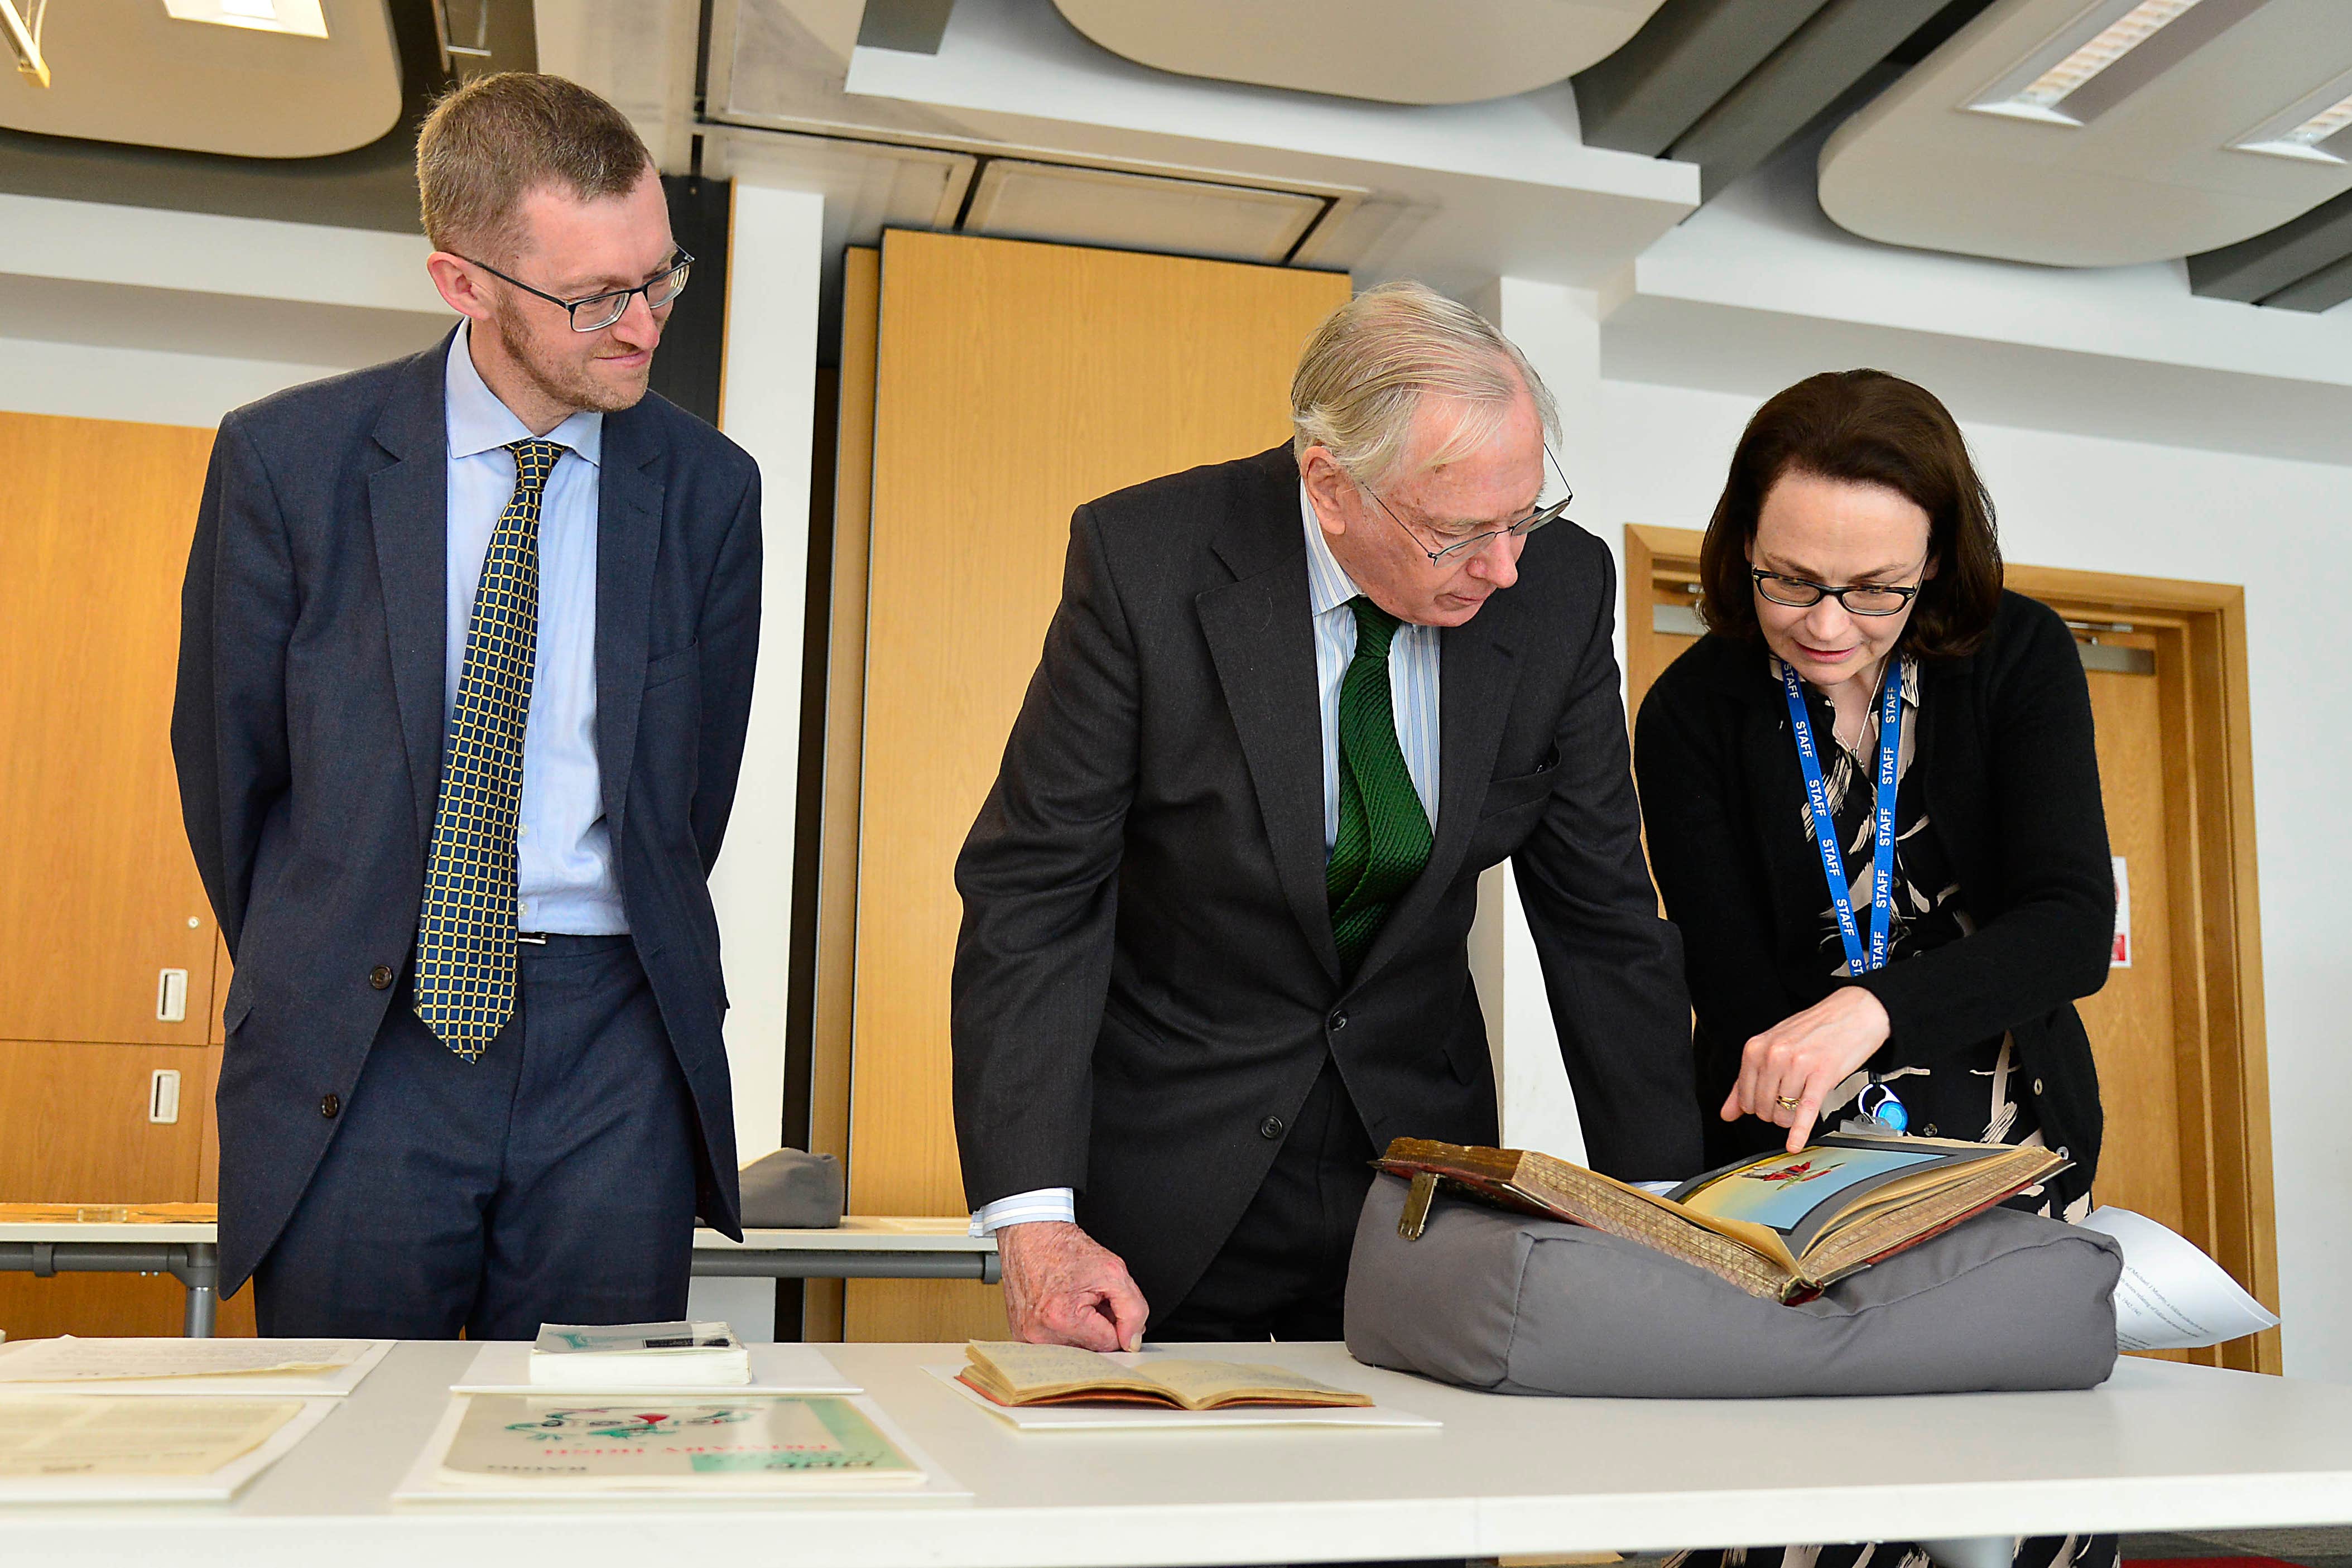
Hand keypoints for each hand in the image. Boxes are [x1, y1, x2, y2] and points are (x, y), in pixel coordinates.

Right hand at [996, 1221, 1150, 1351]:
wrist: (1031, 1235)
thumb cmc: (1065, 1249)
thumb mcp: (1114, 1271)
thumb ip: (1134, 1310)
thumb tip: (1132, 1342)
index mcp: (1062, 1318)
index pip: (1110, 1343)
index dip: (1115, 1320)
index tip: (1103, 1300)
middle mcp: (1040, 1334)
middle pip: (1090, 1350)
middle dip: (1096, 1326)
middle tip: (1087, 1298)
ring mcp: (1026, 1337)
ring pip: (1074, 1349)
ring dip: (1079, 1329)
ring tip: (1071, 1300)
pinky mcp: (1020, 1336)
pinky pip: (1055, 1344)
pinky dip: (1062, 1330)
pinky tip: (1058, 1307)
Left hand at [1721, 986, 1892, 1151]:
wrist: (1853, 1013)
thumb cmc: (1814, 1030)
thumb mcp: (1773, 1046)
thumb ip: (1746, 1079)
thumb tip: (1728, 1112)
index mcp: (1756, 1048)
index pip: (1743, 1097)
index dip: (1754, 1107)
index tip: (1765, 1105)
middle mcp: (1774, 1055)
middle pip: (1762, 1107)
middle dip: (1773, 1113)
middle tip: (1787, 1103)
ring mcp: (1797, 1065)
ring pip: (1782, 1113)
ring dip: (1790, 1117)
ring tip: (1800, 1101)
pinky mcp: (1822, 1075)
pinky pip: (1805, 1111)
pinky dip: (1799, 1131)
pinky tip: (1794, 1143)